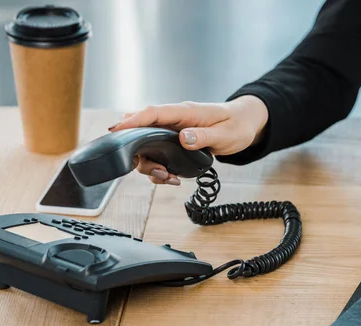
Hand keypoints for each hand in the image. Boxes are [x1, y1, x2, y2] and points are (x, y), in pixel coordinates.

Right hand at [108, 95, 267, 184]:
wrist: (245, 124)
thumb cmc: (237, 124)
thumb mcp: (225, 134)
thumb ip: (204, 137)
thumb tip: (184, 138)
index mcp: (184, 112)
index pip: (152, 113)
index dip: (132, 121)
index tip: (115, 130)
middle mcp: (174, 121)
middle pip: (141, 131)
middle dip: (139, 153)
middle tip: (157, 171)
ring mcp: (172, 132)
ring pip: (146, 147)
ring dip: (151, 166)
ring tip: (169, 177)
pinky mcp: (173, 143)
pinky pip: (157, 155)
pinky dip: (159, 169)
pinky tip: (172, 177)